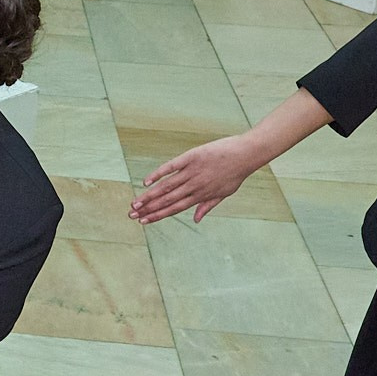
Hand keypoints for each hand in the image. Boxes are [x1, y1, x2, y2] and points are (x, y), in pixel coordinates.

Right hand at [129, 133, 264, 224]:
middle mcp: (194, 186)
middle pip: (167, 199)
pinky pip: (171, 167)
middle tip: (131, 214)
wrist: (245, 154)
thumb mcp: (224, 193)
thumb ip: (208, 206)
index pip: (175, 208)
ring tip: (135, 202)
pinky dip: (158, 174)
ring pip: (166, 186)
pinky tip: (146, 181)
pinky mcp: (191, 157)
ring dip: (149, 195)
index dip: (158, 215)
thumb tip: (196, 220)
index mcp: (201, 196)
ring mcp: (191, 172)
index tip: (144, 221)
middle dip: (148, 208)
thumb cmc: (235, 174)